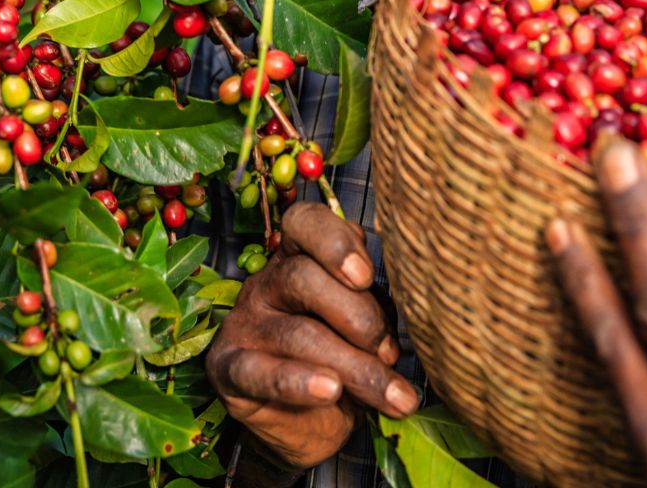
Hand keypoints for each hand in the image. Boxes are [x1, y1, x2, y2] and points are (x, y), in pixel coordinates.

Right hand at [207, 202, 419, 476]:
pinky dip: (297, 382)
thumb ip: (377, 304)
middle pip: (303, 277)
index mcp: (298, 257)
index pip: (304, 222)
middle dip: (359, 317)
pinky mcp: (229, 369)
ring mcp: (244, 325)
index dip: (334, 240)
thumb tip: (417, 309)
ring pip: (297, 332)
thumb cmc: (342, 357)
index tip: (366, 276)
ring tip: (393, 396)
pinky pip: (259, 372)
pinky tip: (330, 390)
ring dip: (354, 366)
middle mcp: (266, 283)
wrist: (306, 423)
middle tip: (390, 352)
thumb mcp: (365, 323)